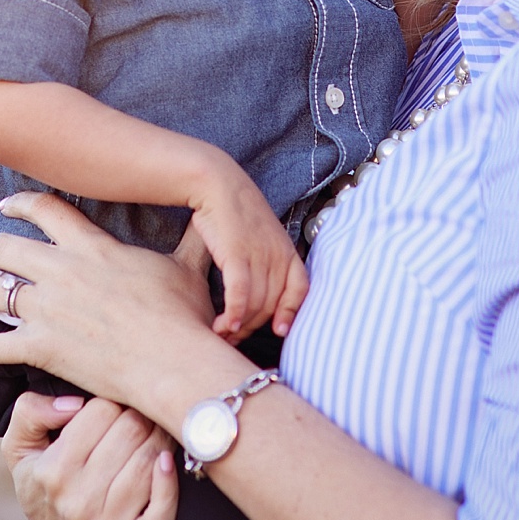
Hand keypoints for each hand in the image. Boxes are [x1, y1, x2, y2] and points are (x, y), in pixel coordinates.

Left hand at [0, 192, 245, 412]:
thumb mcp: (189, 270)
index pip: (48, 212)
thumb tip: (210, 221)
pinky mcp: (41, 346)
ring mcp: (48, 308)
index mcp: (93, 248)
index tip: (8, 206)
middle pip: (6, 248)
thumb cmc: (185, 316)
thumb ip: (192, 243)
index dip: (23, 204)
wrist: (172, 360)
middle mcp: (62, 271)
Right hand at [3, 393, 177, 519]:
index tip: (115, 407)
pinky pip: (160, 513)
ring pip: (149, 461)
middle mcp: (78, 500)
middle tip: (141, 416)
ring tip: (155, 434)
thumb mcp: (20, 453)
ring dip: (159, 439)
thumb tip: (73, 403)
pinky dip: (168, 485)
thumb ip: (30, 414)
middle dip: (140, 416)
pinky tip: (166, 464)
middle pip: (131, 431)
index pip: (101, 412)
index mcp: (53, 470)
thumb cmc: (42, 494)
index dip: (112, 402)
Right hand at [189, 159, 307, 340]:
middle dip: (251, 326)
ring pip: (254, 304)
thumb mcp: (262, 236)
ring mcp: (259, 255)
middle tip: (233, 336)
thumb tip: (259, 293)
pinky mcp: (237, 254)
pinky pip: (239, 293)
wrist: (219, 184)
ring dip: (237, 325)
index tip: (279, 331)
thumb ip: (267, 261)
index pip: (300, 290)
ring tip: (221, 332)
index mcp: (287, 251)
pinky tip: (224, 324)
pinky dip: (233, 313)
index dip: (291, 313)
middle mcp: (277, 256)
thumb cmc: (236, 213)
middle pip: (271, 305)